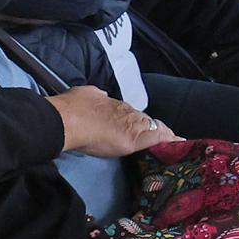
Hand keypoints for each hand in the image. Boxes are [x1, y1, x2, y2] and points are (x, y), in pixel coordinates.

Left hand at [49, 84, 172, 156]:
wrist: (65, 120)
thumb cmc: (97, 136)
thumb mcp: (130, 144)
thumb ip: (153, 138)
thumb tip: (173, 136)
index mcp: (136, 120)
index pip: (156, 126)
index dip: (164, 133)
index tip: (173, 139)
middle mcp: (125, 108)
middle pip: (141, 117)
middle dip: (147, 125)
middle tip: (149, 134)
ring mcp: (107, 99)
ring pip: (123, 108)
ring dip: (127, 116)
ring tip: (125, 125)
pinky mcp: (89, 94)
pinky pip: (102, 98)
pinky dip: (106, 104)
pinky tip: (100, 110)